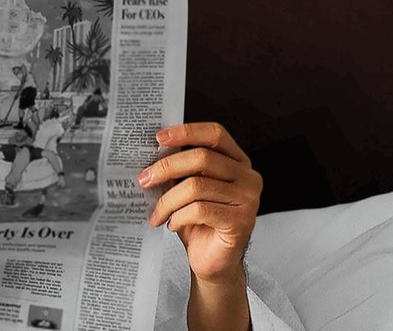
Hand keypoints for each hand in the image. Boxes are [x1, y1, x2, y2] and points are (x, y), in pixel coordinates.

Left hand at [141, 122, 261, 330]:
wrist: (213, 263)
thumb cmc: (200, 222)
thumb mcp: (190, 187)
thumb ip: (182, 167)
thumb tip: (152, 151)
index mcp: (238, 161)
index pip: (215, 133)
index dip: (187, 131)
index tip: (159, 137)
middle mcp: (248, 177)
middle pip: (202, 158)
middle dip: (167, 167)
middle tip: (144, 179)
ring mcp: (248, 200)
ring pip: (197, 186)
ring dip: (168, 200)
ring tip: (156, 212)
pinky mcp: (241, 222)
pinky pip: (200, 210)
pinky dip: (179, 216)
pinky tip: (171, 224)